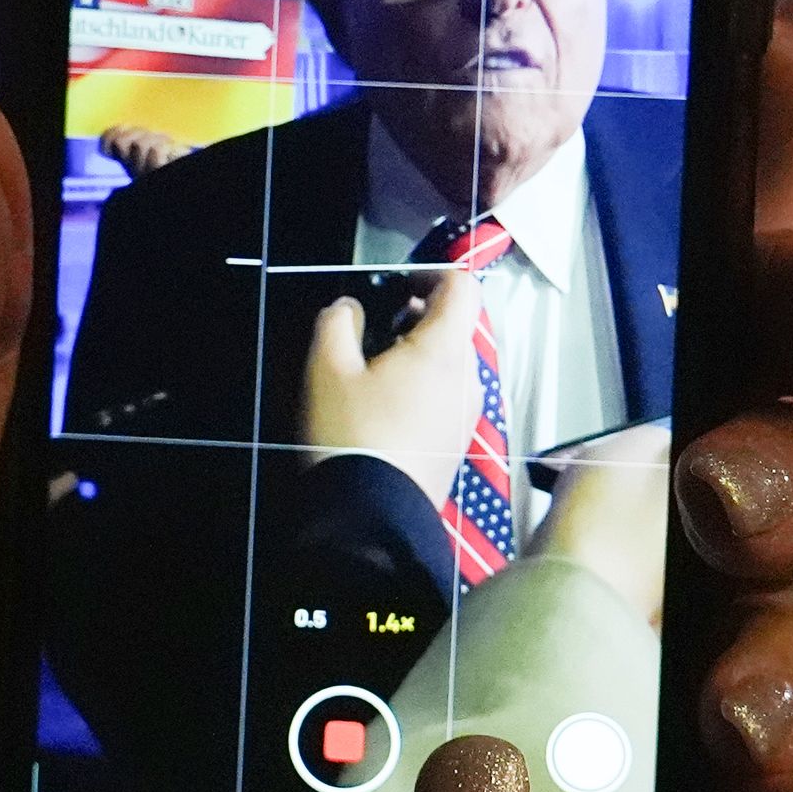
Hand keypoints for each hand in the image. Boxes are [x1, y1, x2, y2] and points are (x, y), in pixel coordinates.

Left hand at [0, 0, 792, 791]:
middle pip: (710, 340)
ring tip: (731, 507)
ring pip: (760, 520)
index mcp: (357, 387)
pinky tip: (734, 720)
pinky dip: (774, 714)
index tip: (765, 39)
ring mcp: (557, 648)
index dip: (673, 115)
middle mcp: (491, 489)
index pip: (538, 210)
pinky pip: (737, 745)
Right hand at [303, 270, 487, 507]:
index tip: (396, 284)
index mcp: (444, 351)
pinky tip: (384, 410)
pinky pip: (447, 397)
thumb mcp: (325, 369)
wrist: (371, 519)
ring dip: (418, 355)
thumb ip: (336, 321)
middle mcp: (468, 379)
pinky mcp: (457, 443)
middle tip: (373, 330)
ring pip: (451, 363)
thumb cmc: (350, 437)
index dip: (430, 272)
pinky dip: (422, 387)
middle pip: (456, 326)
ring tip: (373, 374)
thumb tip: (349, 307)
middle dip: (417, 317)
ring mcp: (467, 414)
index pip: (462, 287)